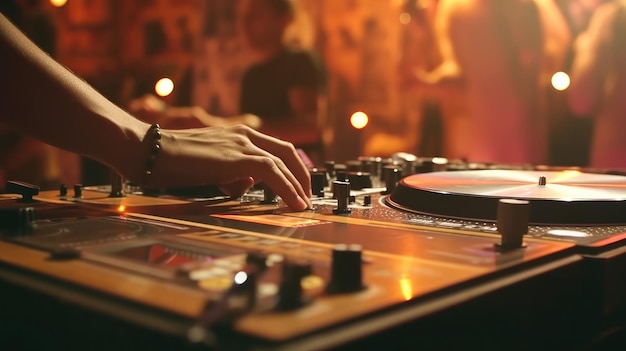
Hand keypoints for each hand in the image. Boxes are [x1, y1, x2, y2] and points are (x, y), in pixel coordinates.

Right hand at [147, 125, 311, 210]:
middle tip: (306, 196)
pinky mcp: (238, 157)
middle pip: (287, 152)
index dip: (291, 168)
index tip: (298, 186)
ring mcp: (241, 143)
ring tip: (304, 204)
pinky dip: (288, 188)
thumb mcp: (209, 169)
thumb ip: (230, 174)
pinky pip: (273, 172)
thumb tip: (245, 185)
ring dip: (298, 185)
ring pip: (283, 162)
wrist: (151, 151)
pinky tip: (295, 203)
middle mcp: (244, 134)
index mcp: (237, 135)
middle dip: (302, 176)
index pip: (275, 149)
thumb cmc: (172, 161)